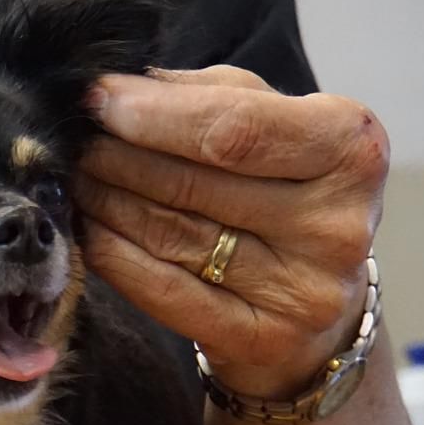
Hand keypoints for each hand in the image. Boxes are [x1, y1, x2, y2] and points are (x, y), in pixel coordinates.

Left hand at [75, 67, 389, 398]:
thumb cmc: (283, 190)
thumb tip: (118, 84)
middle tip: (74, 142)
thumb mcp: (268, 124)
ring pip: (174, 234)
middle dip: (119, 157)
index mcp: (350, 149)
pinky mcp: (266, 340)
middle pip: (196, 183)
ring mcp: (306, 290)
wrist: (316, 300)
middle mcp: (338, 222)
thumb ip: (205, 97)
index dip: (156, 115)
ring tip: (73, 179)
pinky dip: (115, 257)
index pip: (236, 129)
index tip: (97, 100)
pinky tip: (86, 231)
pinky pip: (167, 291)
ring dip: (107, 203)